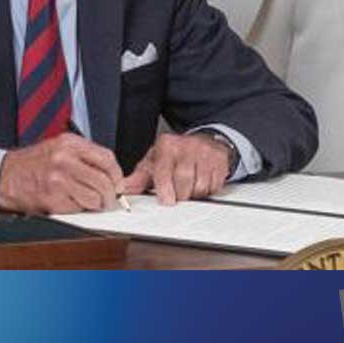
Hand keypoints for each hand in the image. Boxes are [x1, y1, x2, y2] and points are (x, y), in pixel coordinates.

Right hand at [0, 132, 124, 213]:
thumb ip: (86, 157)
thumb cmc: (31, 164)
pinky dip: (78, 210)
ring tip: (87, 201)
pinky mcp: (52, 198)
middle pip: (104, 180)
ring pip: (94, 198)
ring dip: (95, 204)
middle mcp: (64, 159)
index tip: (118, 183)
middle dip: (110, 194)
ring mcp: (58, 179)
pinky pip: (78, 209)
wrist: (2, 175)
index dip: (117, 174)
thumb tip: (114, 174)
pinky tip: (69, 203)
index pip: (107, 158)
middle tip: (108, 199)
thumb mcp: (59, 148)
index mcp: (69, 143)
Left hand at [120, 132, 234, 205]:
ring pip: (199, 185)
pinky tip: (201, 183)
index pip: (164, 169)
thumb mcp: (155, 161)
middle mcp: (187, 147)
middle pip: (183, 179)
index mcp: (167, 145)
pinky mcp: (220, 161)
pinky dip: (207, 190)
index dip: (165, 188)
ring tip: (189, 187)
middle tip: (177, 195)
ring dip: (193, 193)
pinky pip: (213, 185)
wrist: (204, 142)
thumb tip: (123, 188)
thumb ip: (139, 177)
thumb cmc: (176, 154)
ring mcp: (205, 153)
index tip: (166, 200)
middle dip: (180, 194)